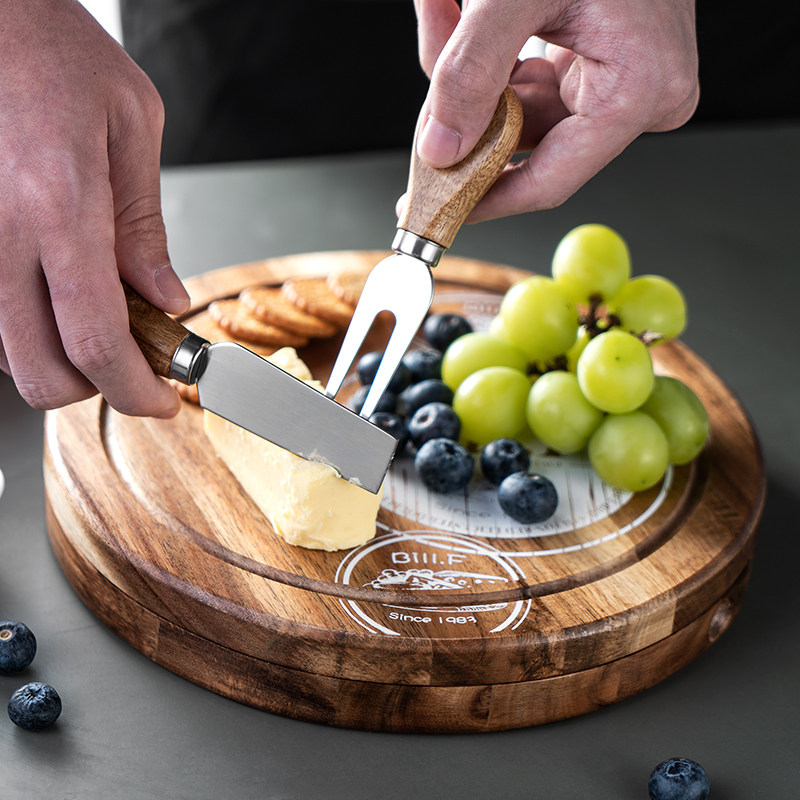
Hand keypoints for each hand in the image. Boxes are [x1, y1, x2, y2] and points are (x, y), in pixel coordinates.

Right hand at [0, 0, 188, 416]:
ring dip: (58, 358)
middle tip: (130, 362)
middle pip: (41, 374)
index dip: (134, 392)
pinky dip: (24, 326)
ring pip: (6, 356)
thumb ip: (145, 227)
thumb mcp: (130, 125)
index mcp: (58, 206)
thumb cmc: (50, 49)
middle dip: (95, 388)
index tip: (160, 401)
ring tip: (95, 316)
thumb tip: (165, 301)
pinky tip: (51, 292)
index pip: (97, 342)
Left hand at [412, 0, 698, 220]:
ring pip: (522, 111)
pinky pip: (533, 83)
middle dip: (467, 115)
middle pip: (528, 143)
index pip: (549, 181)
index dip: (485, 200)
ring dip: (472, 75)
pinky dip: (492, 58)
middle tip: (422, 102)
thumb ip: (471, 68)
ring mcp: (623, 82)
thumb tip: (439, 149)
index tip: (436, 213)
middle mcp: (640, 98)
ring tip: (440, 12)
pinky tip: (458, 14)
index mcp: (637, 92)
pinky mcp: (604, 64)